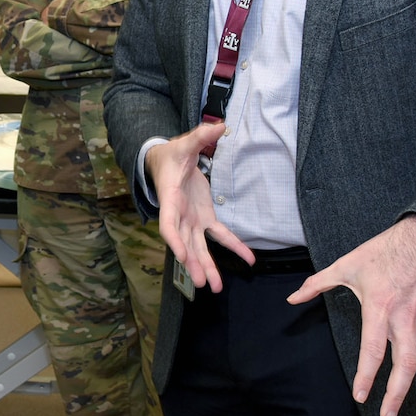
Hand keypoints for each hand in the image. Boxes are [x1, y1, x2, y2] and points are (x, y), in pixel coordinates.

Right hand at [146, 123, 254, 292]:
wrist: (166, 161)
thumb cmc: (172, 155)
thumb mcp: (184, 144)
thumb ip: (201, 137)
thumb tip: (219, 128)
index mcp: (170, 200)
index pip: (169, 226)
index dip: (175, 242)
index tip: (183, 256)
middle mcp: (180, 215)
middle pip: (185, 244)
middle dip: (193, 264)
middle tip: (200, 283)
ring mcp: (192, 219)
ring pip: (199, 247)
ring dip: (207, 266)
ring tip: (215, 287)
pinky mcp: (204, 218)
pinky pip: (220, 236)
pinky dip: (234, 247)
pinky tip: (249, 260)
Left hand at [286, 214, 415, 415]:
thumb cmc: (383, 251)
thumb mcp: (346, 264)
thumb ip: (317, 284)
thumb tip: (292, 298)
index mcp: (380, 307)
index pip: (373, 349)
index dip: (367, 374)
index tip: (362, 397)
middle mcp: (405, 319)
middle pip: (404, 364)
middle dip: (398, 394)